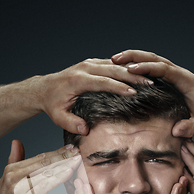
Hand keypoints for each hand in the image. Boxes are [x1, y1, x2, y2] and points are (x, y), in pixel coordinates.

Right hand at [0, 140, 81, 193]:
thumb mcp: (7, 182)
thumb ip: (14, 162)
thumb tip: (17, 142)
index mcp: (10, 170)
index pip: (39, 158)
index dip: (56, 152)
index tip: (69, 148)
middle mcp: (13, 176)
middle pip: (43, 163)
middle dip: (63, 156)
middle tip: (77, 151)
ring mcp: (18, 188)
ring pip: (46, 172)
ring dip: (64, 165)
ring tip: (77, 160)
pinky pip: (46, 185)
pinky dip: (59, 177)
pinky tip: (69, 172)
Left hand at [38, 58, 153, 134]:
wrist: (44, 88)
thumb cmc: (52, 104)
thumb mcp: (57, 117)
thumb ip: (71, 124)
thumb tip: (85, 130)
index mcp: (77, 80)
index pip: (103, 82)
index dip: (119, 87)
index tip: (134, 93)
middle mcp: (84, 68)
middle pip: (113, 70)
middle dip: (133, 77)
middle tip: (150, 83)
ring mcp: (89, 63)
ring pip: (115, 64)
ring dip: (133, 71)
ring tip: (149, 78)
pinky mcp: (92, 63)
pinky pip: (112, 64)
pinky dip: (126, 68)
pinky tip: (139, 74)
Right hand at [111, 50, 193, 138]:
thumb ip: (190, 127)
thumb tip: (177, 130)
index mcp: (185, 80)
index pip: (164, 69)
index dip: (146, 68)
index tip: (129, 70)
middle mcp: (179, 73)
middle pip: (155, 58)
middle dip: (134, 57)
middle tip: (115, 59)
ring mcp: (174, 74)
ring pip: (152, 60)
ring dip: (134, 58)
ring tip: (114, 60)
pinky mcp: (170, 79)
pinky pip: (152, 67)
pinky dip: (138, 65)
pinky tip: (124, 70)